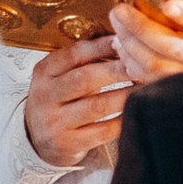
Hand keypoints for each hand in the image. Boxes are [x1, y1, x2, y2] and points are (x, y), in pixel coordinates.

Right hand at [26, 37, 129, 167]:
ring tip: (145, 87)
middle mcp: (45, 96)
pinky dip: (123, 120)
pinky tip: (136, 110)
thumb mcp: (60, 76)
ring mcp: (55, 122)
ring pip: (96, 106)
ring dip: (124, 95)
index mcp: (44, 72)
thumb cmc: (59, 100)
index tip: (125, 41)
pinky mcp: (68, 143)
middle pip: (85, 78)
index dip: (102, 46)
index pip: (74, 54)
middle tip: (140, 65)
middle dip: (117, 70)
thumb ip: (84, 60)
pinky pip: (102, 131)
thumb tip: (122, 40)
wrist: (38, 139)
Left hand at [107, 0, 182, 82]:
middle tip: (119, 10)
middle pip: (170, 47)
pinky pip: (151, 83)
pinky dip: (133, 67)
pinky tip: (123, 50)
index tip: (169, 3)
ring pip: (156, 67)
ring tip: (117, 26)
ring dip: (131, 46)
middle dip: (140, 27)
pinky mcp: (182, 93)